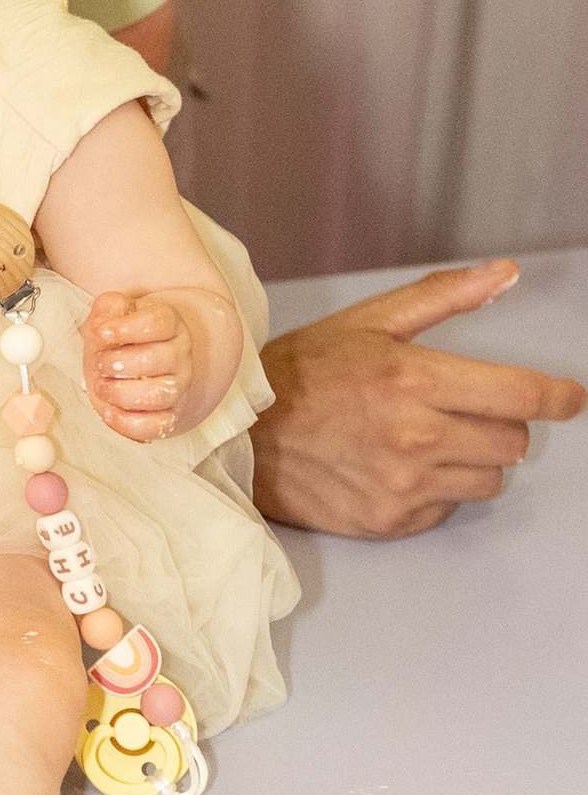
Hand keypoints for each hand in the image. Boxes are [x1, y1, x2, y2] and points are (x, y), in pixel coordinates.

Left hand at [82, 287, 205, 440]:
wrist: (137, 366)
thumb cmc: (122, 338)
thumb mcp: (112, 315)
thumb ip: (107, 308)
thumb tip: (103, 324)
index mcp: (170, 324)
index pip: (160, 322)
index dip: (128, 327)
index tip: (101, 332)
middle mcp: (180, 356)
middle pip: (157, 359)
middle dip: (118, 362)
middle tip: (99, 363)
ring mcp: (178, 388)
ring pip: (159, 395)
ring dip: (120, 393)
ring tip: (102, 385)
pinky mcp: (170, 416)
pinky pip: (155, 426)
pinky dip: (127, 423)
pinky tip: (108, 410)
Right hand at [251, 263, 583, 536]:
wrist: (241, 437)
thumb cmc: (301, 374)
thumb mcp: (368, 322)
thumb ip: (444, 298)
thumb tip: (504, 274)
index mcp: (412, 379)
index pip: (519, 395)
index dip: (557, 397)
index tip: (571, 398)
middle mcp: (414, 436)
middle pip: (513, 442)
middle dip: (500, 423)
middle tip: (462, 410)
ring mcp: (404, 484)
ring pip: (490, 479)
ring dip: (473, 458)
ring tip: (426, 439)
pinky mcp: (393, 520)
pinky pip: (451, 506)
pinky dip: (438, 488)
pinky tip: (400, 466)